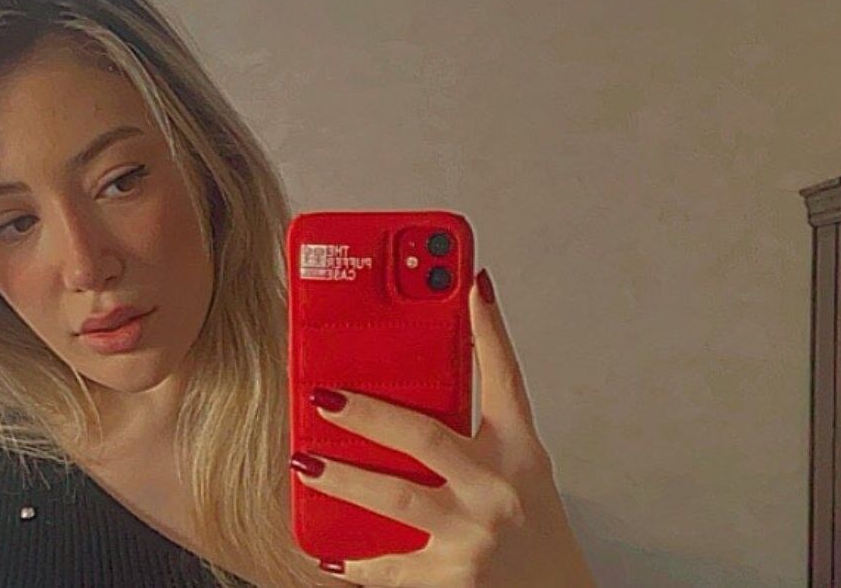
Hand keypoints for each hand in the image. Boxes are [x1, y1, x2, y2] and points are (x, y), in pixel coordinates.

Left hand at [290, 268, 595, 587]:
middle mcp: (498, 488)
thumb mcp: (522, 471)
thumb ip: (480, 429)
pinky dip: (355, 562)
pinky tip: (328, 553)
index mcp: (519, 452)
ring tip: (305, 464)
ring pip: (396, 499)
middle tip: (324, 396)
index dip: (488, 328)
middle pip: (426, 436)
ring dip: (344, 480)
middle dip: (369, 414)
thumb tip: (428, 379)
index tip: (467, 281)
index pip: (505, 377)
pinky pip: (390, 567)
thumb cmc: (535, 532)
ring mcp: (474, 535)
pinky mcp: (452, 579)